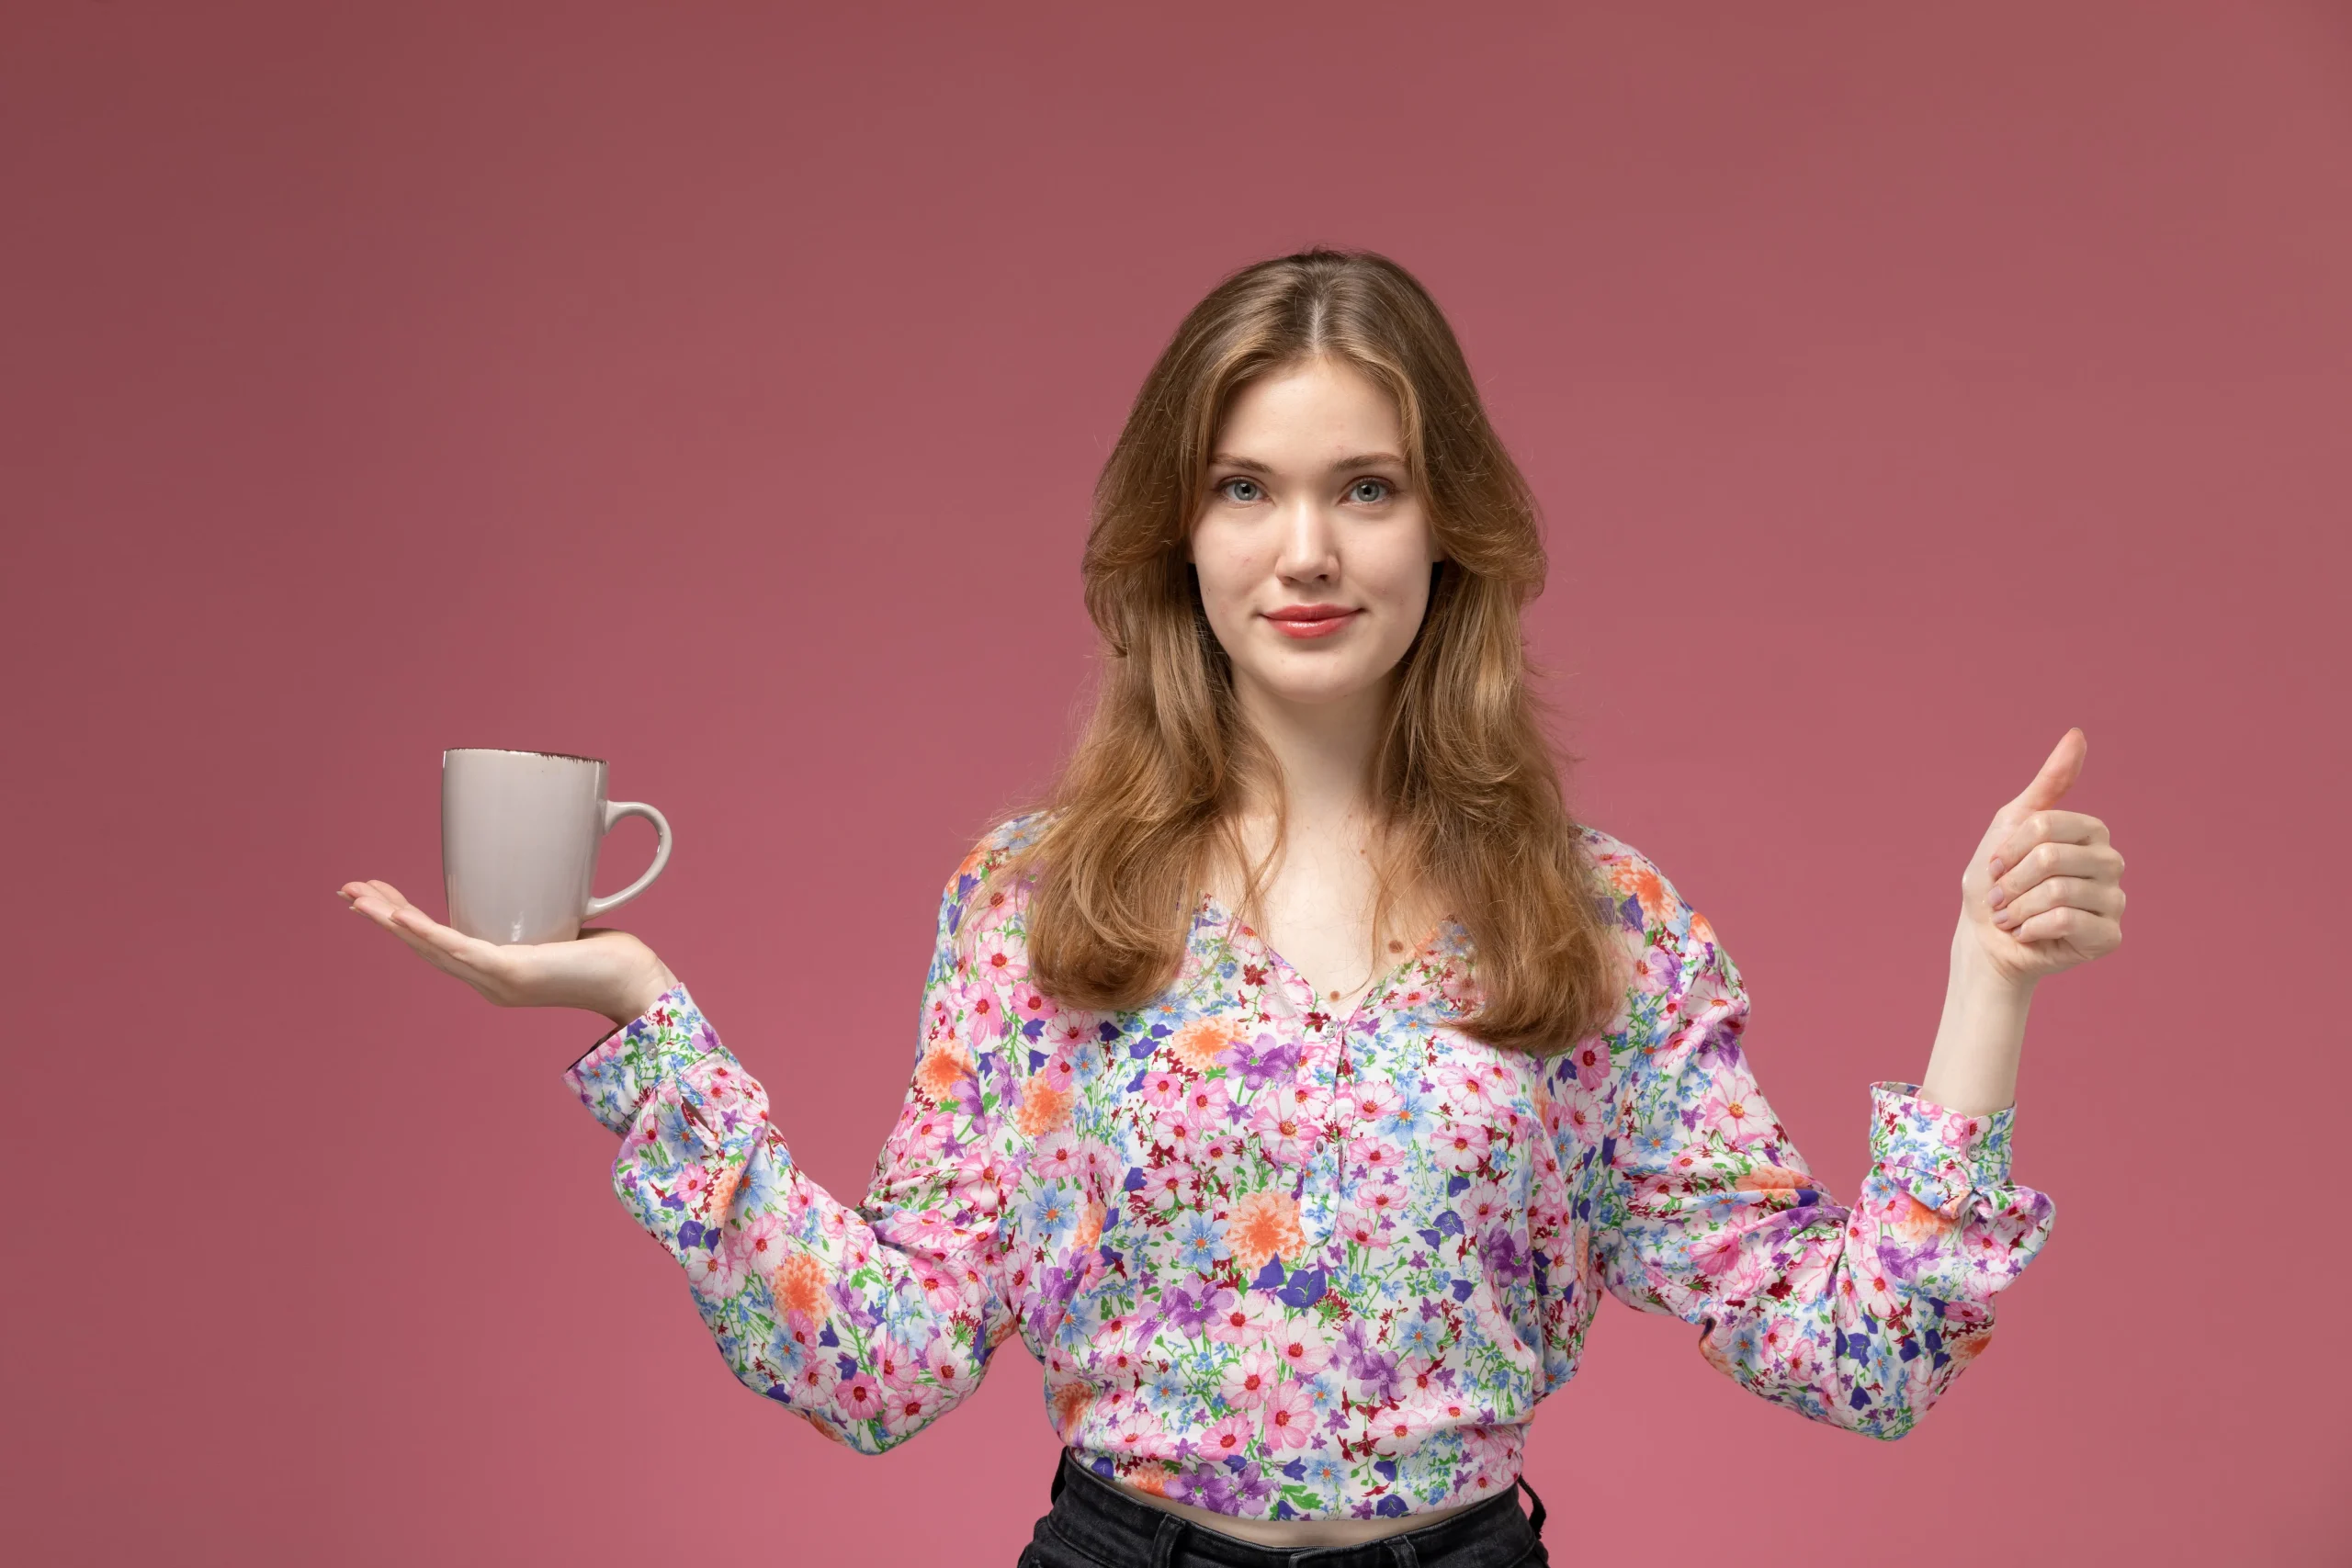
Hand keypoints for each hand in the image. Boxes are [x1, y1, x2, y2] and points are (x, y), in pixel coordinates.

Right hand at [337, 879, 678, 1024]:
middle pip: (422, 945)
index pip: (438, 942)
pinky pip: (457, 948)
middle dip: (382, 916)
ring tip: (356, 897)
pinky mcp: (510, 973)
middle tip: (347, 889)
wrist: (637, 984)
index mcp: (494, 971)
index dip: (403, 920)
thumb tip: (544, 878)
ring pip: (429, 946)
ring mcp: (496, 979)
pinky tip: (397, 918)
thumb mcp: (564, 928)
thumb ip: (543, 911)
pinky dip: (424, 932)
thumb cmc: (610, 958)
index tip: (378, 895)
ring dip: (389, 920)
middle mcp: (487, 980)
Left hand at [1958, 728, 2125, 989]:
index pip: (2047, 826)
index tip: (1997, 864)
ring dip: (2017, 908)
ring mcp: (2114, 900)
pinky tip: (2028, 934)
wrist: (1986, 940)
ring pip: (2058, 892)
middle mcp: (2110, 862)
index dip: (2010, 848)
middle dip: (2011, 882)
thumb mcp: (2012, 823)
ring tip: (2011, 917)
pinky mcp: (2110, 936)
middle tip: (2002, 897)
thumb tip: (2078, 734)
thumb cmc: (1997, 881)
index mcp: (2090, 832)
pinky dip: (2032, 928)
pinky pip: (2067, 921)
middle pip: (2050, 859)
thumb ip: (2049, 782)